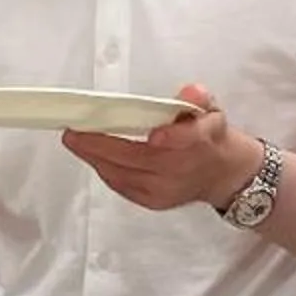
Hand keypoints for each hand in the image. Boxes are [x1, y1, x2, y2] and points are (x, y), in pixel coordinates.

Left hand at [62, 85, 257, 212]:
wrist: (222, 174)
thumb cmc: (210, 138)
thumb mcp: (211, 109)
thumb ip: (198, 98)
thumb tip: (188, 93)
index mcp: (202, 142)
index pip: (188, 140)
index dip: (173, 138)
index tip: (155, 135)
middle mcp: (182, 170)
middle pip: (140, 159)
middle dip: (102, 145)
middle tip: (74, 132)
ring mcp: (166, 190)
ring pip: (124, 174)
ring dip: (96, 158)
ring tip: (75, 140)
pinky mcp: (153, 202)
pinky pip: (122, 185)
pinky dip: (105, 169)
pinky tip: (92, 156)